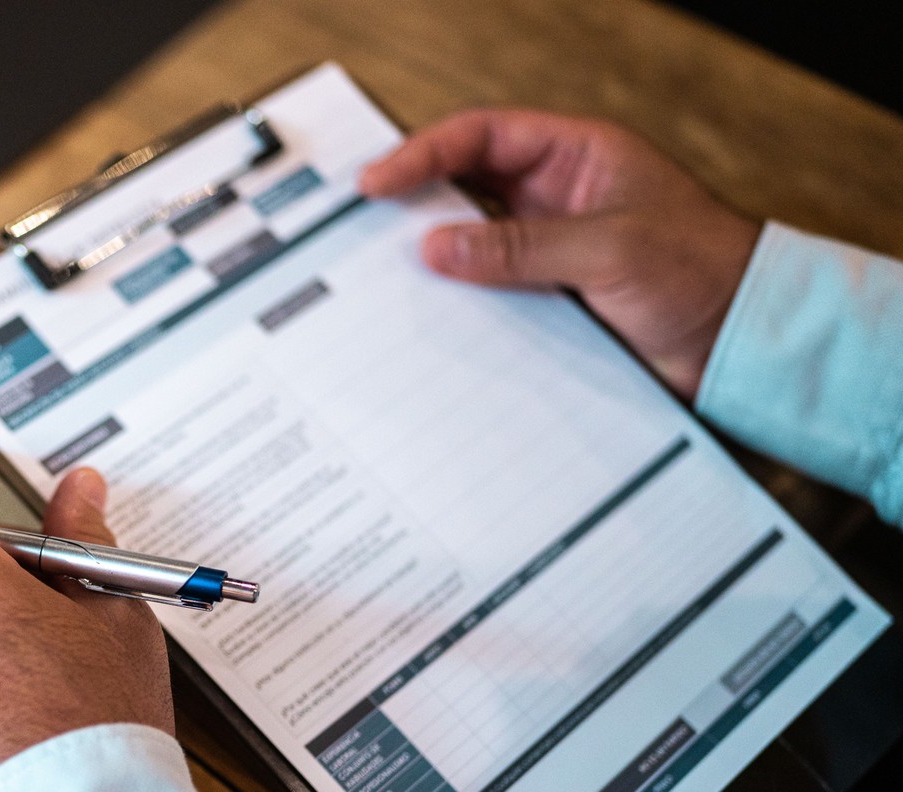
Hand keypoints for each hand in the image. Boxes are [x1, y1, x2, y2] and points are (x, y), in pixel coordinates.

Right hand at [359, 108, 760, 397]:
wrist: (743, 343)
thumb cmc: (703, 272)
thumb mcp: (610, 249)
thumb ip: (521, 247)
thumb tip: (437, 247)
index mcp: (578, 157)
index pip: (484, 138)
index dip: (424, 153)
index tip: (376, 182)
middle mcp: (557, 198)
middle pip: (465, 188)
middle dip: (413, 204)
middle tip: (359, 228)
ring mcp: (551, 251)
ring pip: (472, 246)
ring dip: (434, 262)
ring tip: (382, 278)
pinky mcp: (550, 301)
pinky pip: (489, 296)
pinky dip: (459, 305)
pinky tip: (429, 319)